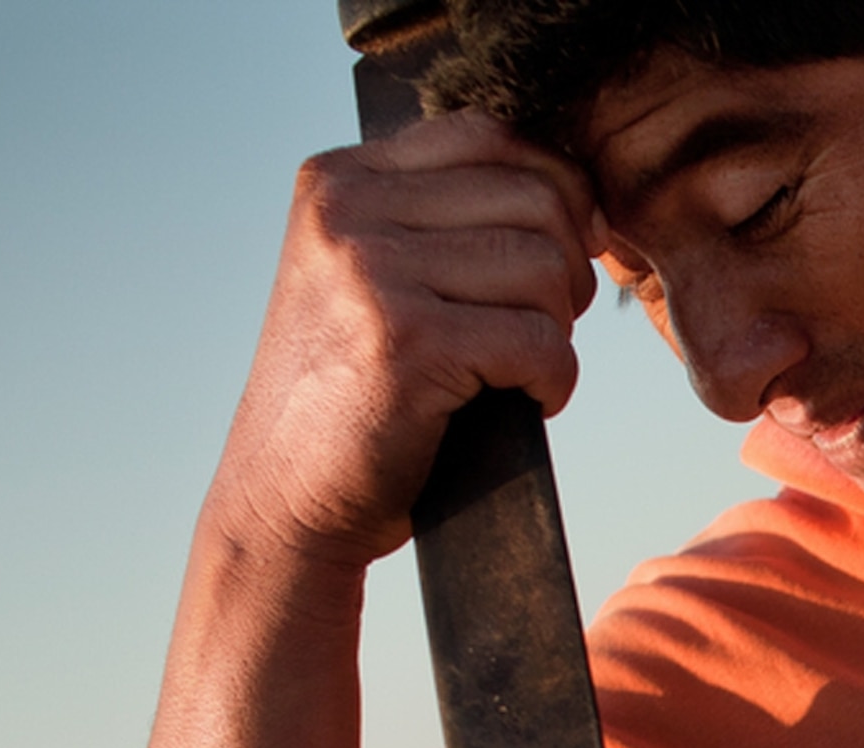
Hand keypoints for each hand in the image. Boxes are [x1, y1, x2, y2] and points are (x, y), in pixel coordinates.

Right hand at [210, 112, 599, 568]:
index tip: (570, 248)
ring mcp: (371, 271)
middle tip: (542, 327)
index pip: (487, 135)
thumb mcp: (377, 276)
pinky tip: (523, 401)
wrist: (286, 496)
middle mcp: (348, 210)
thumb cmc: (356, 394)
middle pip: (533, 201)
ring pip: (545, 269)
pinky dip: (554, 383)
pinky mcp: (406, 340)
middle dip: (566, 270)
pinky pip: (541, 342)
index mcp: (340, 180)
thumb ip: (444, 220)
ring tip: (520, 368)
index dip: (556, 189)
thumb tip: (576, 193)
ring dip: (556, 330)